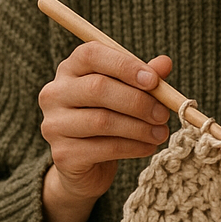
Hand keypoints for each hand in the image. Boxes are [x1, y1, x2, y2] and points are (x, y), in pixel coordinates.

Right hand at [38, 42, 172, 221]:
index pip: (91, 54)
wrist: (86, 167)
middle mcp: (53, 94)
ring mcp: (53, 126)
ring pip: (101, 119)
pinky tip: (149, 148)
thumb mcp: (129, 96)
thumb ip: (145, 78)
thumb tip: (167, 62)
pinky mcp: (62, 156)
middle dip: (138, 100)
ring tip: (161, 133)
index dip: (125, 64)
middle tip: (165, 112)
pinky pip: (102, 148)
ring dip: (139, 126)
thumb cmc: (112, 119)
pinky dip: (132, 147)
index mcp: (70, 70)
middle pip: (98, 88)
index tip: (155, 78)